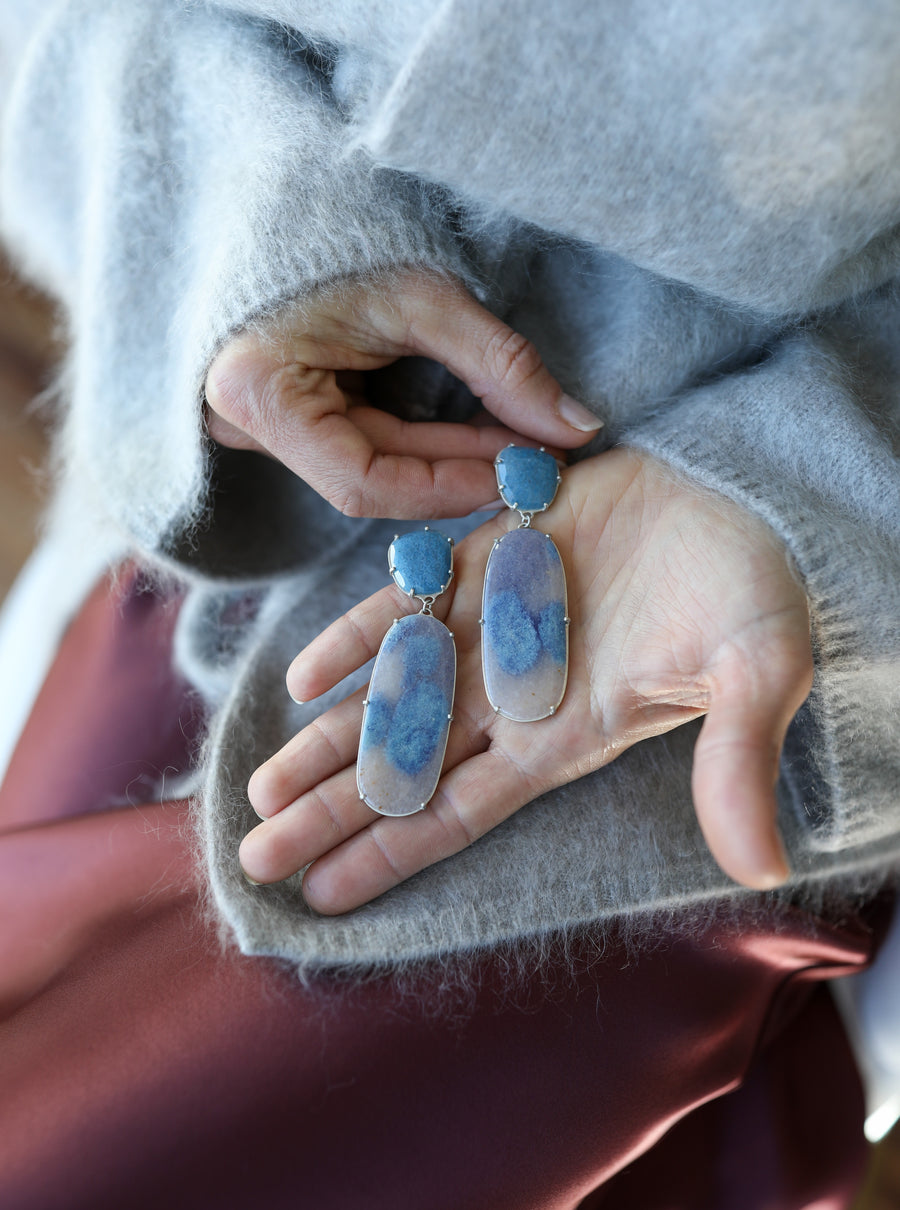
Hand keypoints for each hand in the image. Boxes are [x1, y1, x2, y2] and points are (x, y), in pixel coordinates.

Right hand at [204, 270, 601, 517]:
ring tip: (522, 442)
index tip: (519, 475)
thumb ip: (500, 365)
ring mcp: (267, 422)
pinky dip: (427, 443)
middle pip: (373, 479)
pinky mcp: (292, 411)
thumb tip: (576, 426)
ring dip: (452, 460)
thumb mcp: (425, 295)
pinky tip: (482, 431)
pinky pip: (367, 444)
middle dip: (463, 472)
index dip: (448, 488)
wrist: (283, 191)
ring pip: (375, 467)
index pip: (362, 482)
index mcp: (259, 394)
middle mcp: (247, 423)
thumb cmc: (340, 232)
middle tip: (539, 459)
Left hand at [240, 448, 812, 910]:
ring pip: (390, 697)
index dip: (388, 852)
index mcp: (563, 733)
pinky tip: (305, 675)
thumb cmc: (756, 587)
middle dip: (329, 812)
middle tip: (252, 856)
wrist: (745, 492)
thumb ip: (736, 762)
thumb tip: (760, 870)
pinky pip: (407, 604)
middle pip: (402, 767)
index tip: (318, 893)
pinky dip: (358, 637)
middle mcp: (515, 692)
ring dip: (325, 740)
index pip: (458, 809)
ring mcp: (494, 626)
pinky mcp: (488, 558)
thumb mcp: (755, 673)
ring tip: (258, 784)